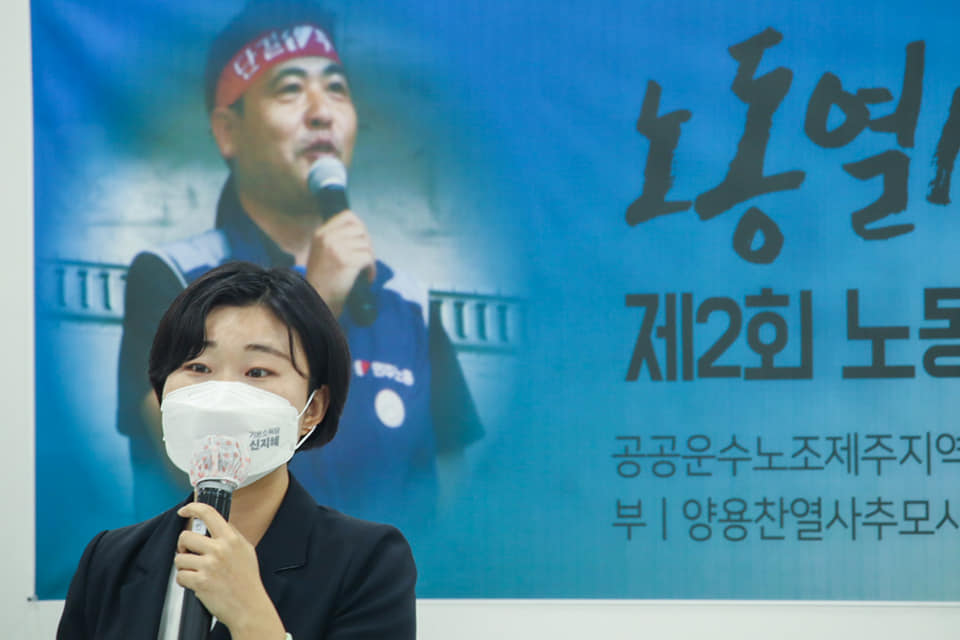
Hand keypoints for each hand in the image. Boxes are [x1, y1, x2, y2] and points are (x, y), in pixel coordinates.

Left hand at [175, 503, 285, 639]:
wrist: (249, 606)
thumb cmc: (247, 580)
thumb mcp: (246, 550)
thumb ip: (232, 535)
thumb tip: (218, 523)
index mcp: (231, 538)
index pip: (209, 513)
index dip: (192, 508)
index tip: (184, 511)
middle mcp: (220, 549)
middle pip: (186, 536)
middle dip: (183, 546)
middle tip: (189, 553)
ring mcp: (209, 565)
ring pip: (179, 557)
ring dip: (184, 565)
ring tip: (195, 571)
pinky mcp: (200, 582)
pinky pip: (180, 576)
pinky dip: (184, 580)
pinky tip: (195, 583)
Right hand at [304, 210, 375, 316]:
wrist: (316, 301)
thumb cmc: (321, 280)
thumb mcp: (321, 253)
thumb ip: (335, 240)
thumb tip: (361, 231)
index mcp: (320, 234)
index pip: (348, 216)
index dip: (360, 226)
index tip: (363, 240)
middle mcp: (327, 238)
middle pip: (360, 230)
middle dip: (368, 244)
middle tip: (367, 258)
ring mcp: (336, 249)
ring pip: (366, 245)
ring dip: (370, 258)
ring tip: (366, 270)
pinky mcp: (346, 261)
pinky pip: (368, 258)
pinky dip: (371, 269)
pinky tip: (368, 278)